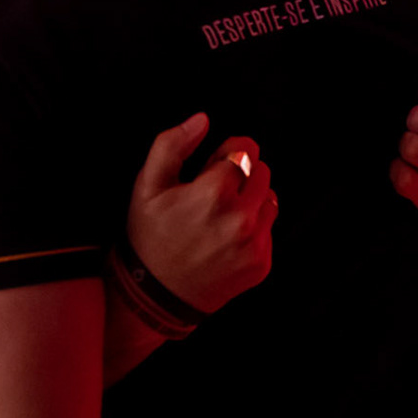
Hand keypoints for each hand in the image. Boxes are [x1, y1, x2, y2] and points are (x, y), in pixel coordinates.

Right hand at [126, 114, 275, 314]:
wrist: (154, 296)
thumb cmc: (149, 236)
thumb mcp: (147, 185)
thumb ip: (172, 144)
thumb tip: (202, 120)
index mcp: (215, 192)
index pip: (246, 148)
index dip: (228, 153)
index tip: (213, 167)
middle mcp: (241, 218)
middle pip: (262, 171)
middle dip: (242, 175)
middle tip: (213, 194)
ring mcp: (254, 244)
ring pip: (270, 199)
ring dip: (251, 201)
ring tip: (220, 216)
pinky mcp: (261, 264)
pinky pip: (268, 230)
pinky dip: (253, 229)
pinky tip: (225, 239)